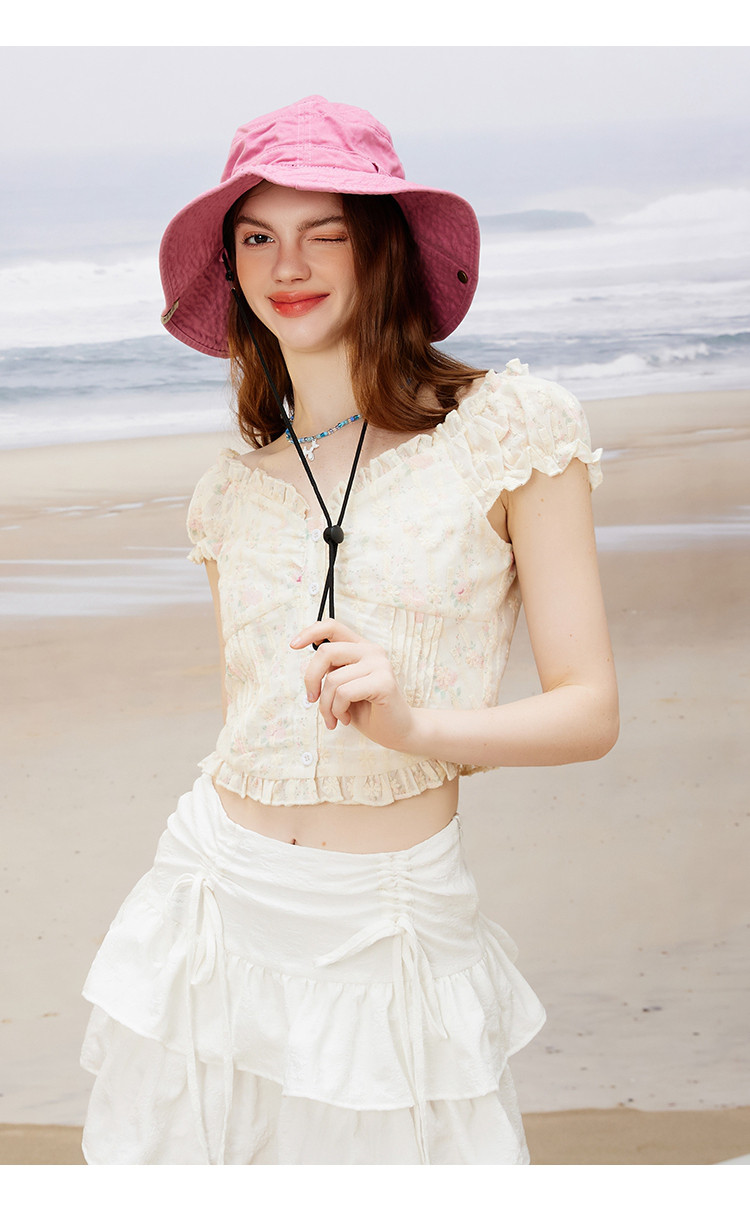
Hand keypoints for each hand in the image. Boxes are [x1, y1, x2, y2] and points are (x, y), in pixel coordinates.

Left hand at [290, 619, 414, 750]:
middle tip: (311, 700)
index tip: (293, 646)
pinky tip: (344, 719)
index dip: (310, 632)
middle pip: (326, 652)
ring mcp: (380, 665)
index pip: (332, 626)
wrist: (397, 731)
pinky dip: (338, 710)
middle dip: (311, 679)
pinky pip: (345, 692)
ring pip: (333, 679)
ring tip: (334, 718)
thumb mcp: (342, 687)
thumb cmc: (367, 710)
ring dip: (326, 705)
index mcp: (360, 648)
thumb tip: (307, 668)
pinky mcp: (384, 682)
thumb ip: (331, 672)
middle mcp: (372, 651)